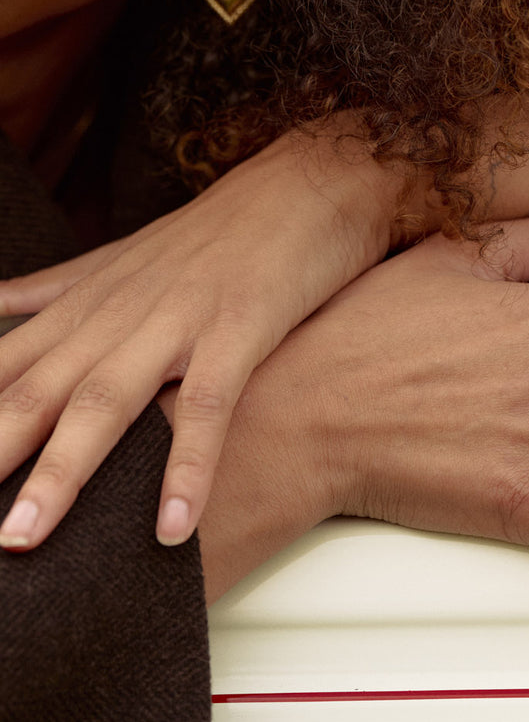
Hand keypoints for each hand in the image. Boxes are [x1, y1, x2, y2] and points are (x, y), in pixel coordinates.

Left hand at [0, 127, 405, 550]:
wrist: (306, 185)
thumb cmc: (220, 229)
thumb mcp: (126, 257)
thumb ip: (57, 289)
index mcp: (88, 304)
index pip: (2, 371)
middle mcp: (119, 314)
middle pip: (36, 393)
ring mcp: (178, 320)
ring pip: (105, 401)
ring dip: (62, 470)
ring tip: (22, 536)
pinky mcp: (239, 328)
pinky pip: (208, 404)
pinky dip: (190, 464)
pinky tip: (175, 524)